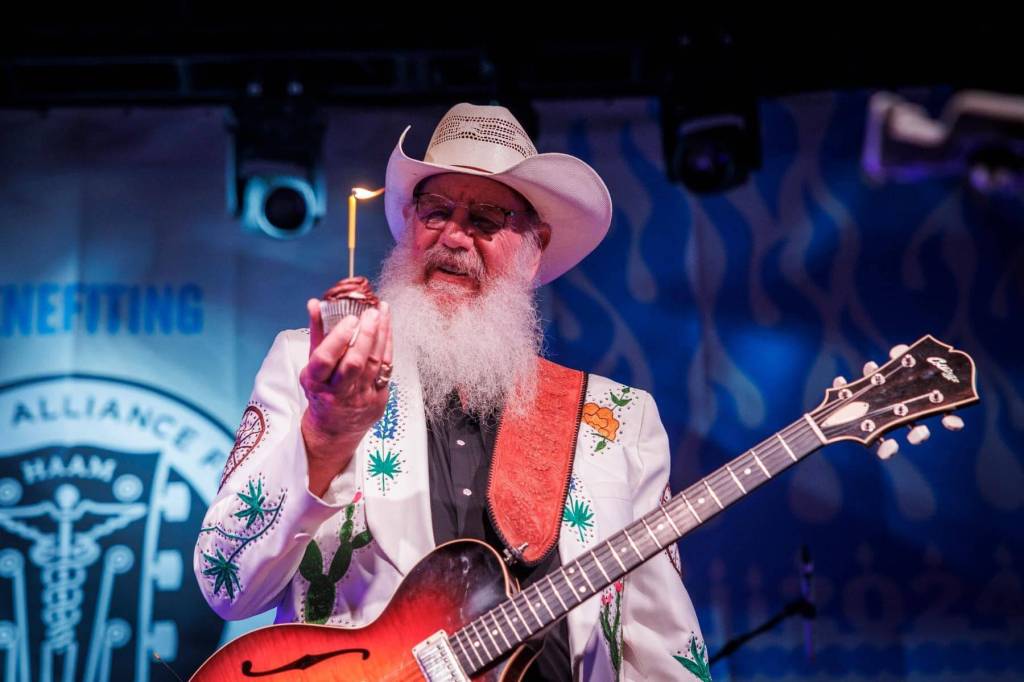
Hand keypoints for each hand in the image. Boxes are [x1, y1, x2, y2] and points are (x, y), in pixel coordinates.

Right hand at [299, 299, 392, 495]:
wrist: (335, 428)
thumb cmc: (321, 391)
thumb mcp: (312, 366)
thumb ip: (316, 334)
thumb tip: (315, 304)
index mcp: (316, 382)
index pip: (326, 360)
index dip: (338, 339)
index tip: (350, 319)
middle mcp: (338, 392)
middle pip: (355, 363)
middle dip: (366, 335)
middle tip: (372, 312)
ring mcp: (361, 397)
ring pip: (375, 363)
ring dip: (381, 334)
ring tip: (382, 311)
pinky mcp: (379, 398)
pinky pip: (386, 368)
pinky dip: (388, 345)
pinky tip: (388, 328)